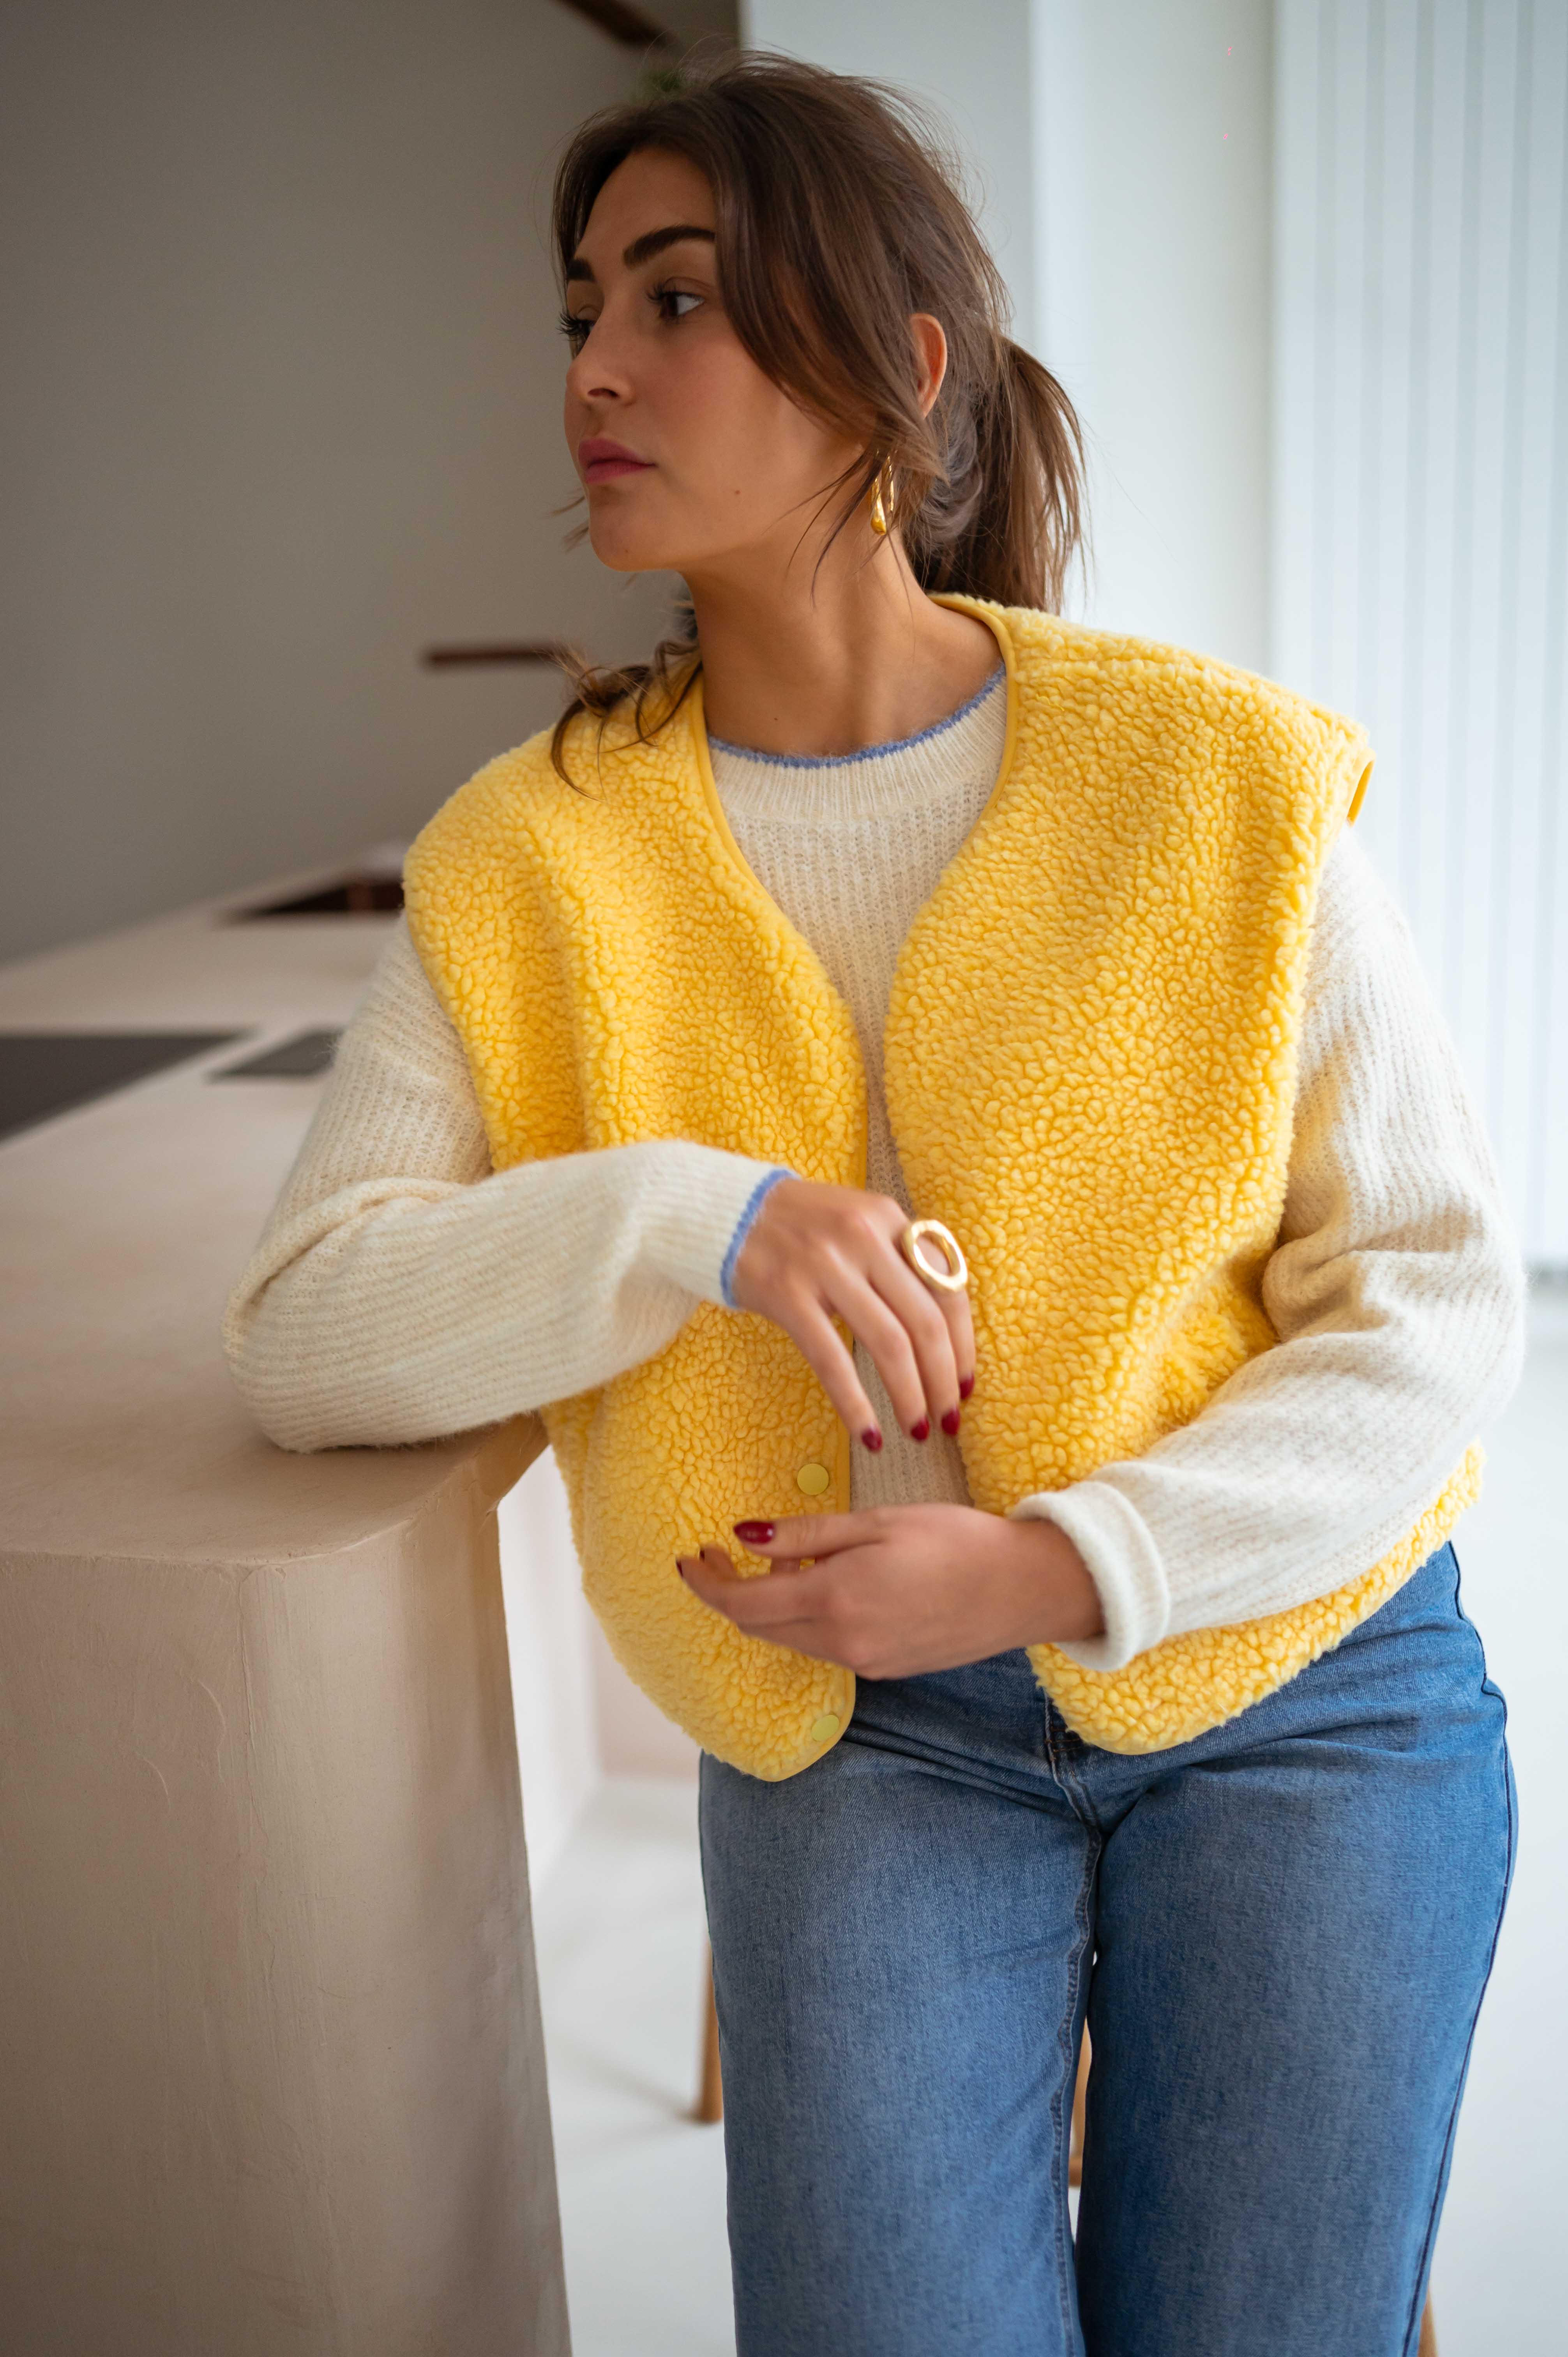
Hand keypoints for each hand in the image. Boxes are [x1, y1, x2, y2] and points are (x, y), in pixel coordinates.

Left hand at [677, 1502, 1103, 1679]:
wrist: (1024, 1588)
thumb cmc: (955, 1541)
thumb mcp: (874, 1522)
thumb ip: (805, 1536)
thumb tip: (743, 1540)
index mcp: (835, 1599)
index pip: (742, 1606)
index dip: (706, 1584)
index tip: (691, 1557)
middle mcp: (843, 1642)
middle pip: (760, 1628)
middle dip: (731, 1594)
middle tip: (722, 1555)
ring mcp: (865, 1662)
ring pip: (791, 1639)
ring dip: (770, 1608)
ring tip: (775, 1566)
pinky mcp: (886, 1669)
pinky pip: (826, 1647)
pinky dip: (807, 1619)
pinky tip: (822, 1587)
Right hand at [730, 1179, 974, 1449]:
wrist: (725, 1211)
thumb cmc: (801, 1226)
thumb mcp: (859, 1223)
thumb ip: (900, 1259)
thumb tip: (944, 1331)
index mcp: (888, 1217)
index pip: (947, 1287)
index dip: (963, 1344)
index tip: (966, 1384)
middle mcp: (863, 1237)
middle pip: (925, 1321)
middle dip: (944, 1380)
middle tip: (948, 1420)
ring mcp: (824, 1265)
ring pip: (888, 1344)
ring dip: (910, 1397)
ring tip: (918, 1430)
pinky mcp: (788, 1294)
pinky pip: (832, 1360)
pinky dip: (856, 1405)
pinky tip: (870, 1436)